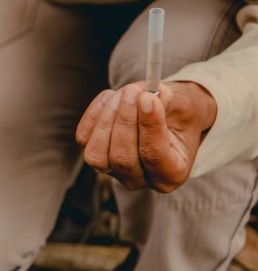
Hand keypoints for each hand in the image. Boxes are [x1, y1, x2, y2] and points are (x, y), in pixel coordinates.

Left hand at [75, 81, 217, 192]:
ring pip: (97, 155)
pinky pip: (84, 138)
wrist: (167, 116)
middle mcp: (141, 179)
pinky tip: (110, 96)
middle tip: (132, 91)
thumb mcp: (185, 107)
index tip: (148, 98)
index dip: (149, 127)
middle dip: (125, 121)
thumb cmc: (180, 114)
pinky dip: (94, 114)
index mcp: (173, 174)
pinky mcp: (95, 157)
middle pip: (122, 159)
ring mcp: (114, 172)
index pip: (155, 156)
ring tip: (123, 92)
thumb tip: (145, 96)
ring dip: (107, 119)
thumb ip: (169, 103)